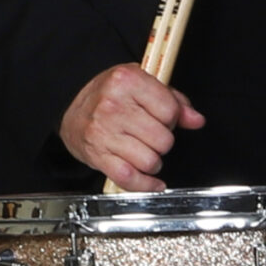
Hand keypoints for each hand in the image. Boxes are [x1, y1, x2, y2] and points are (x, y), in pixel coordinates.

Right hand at [61, 62, 204, 190]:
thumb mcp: (141, 84)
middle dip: (162, 141)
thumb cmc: (109, 95)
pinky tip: (152, 182)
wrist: (69, 107)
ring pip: (151, 161)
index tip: (162, 117)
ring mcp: (104, 132)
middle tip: (149, 134)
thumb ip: (173, 100)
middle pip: (163, 139)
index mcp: (127, 81)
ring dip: (153, 161)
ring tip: (143, 150)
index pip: (170, 111)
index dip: (172, 118)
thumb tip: (196, 120)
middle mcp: (113, 106)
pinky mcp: (97, 156)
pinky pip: (130, 179)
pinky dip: (145, 184)